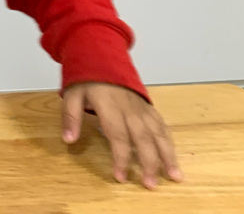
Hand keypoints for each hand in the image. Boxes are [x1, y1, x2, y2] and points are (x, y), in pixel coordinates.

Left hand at [62, 82, 181, 189]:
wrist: (103, 58)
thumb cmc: (87, 79)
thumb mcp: (72, 94)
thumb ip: (70, 117)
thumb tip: (69, 140)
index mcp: (110, 106)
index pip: (118, 136)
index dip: (121, 158)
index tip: (121, 177)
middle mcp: (130, 109)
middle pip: (143, 138)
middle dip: (149, 163)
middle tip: (151, 185)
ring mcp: (142, 108)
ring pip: (159, 133)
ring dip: (167, 156)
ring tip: (174, 176)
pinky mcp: (149, 108)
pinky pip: (162, 126)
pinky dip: (169, 142)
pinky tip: (173, 157)